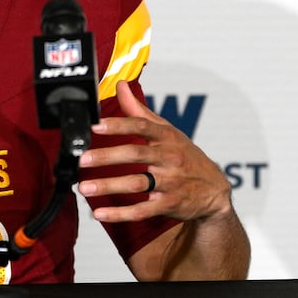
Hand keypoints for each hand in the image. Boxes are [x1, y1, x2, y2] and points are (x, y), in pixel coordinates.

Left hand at [76, 81, 233, 224]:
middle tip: (82, 160)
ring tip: (84, 188)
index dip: (118, 125)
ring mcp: (170, 182)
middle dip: (107, 157)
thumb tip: (120, 84)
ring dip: (109, 186)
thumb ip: (140, 110)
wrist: (215, 190)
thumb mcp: (167, 130)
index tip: (95, 125)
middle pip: (135, 154)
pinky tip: (100, 213)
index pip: (141, 126)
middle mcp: (169, 158)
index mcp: (166, 137)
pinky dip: (121, 213)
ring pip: (136, 183)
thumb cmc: (186, 155)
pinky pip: (143, 209)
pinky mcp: (169, 204)